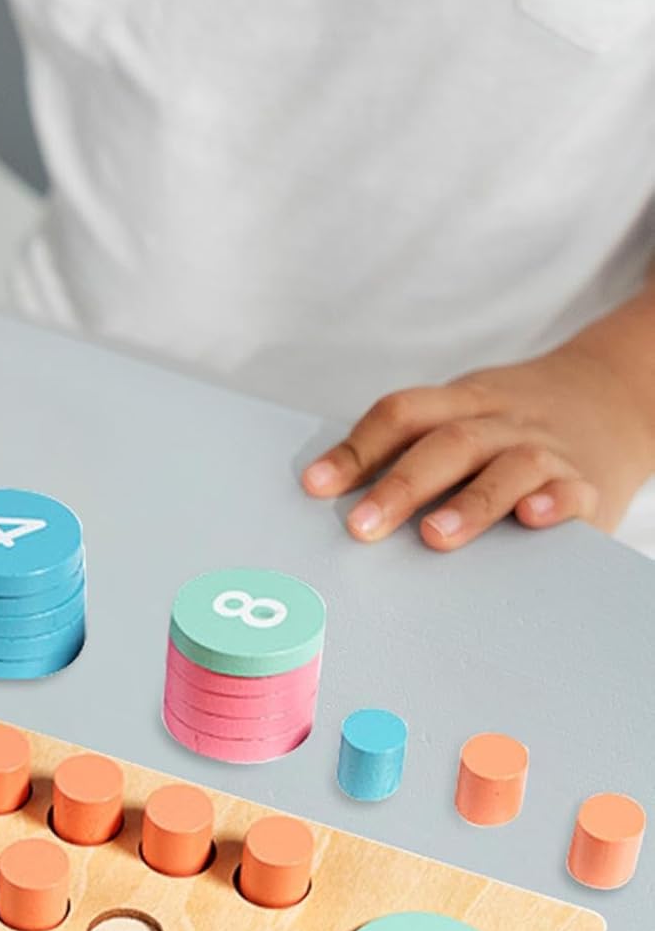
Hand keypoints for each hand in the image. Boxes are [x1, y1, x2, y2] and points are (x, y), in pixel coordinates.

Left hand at [300, 342, 654, 549]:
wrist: (616, 394)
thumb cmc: (512, 420)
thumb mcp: (464, 411)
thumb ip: (410, 443)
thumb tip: (329, 488)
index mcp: (462, 402)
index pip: (402, 414)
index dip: (356, 448)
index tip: (314, 486)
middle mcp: (502, 421)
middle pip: (447, 443)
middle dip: (400, 486)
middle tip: (359, 526)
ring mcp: (548, 449)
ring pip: (509, 467)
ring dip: (469, 502)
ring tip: (433, 537)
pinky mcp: (589, 482)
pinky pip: (573, 489)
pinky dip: (555, 502)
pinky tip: (532, 519)